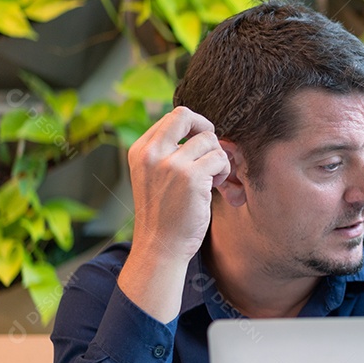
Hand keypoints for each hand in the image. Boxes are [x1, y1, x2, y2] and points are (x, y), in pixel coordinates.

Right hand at [127, 106, 230, 261]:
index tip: (198, 148)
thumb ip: (167, 152)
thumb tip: (200, 130)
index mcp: (140, 150)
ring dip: (217, 157)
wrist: (160, 247)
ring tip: (210, 178)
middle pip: (186, 115)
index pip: (172, 118)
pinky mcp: (191, 177)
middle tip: (210, 151)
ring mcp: (171, 164)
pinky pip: (220, 158)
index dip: (192, 129)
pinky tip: (213, 186)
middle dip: (206, 129)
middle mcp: (151, 153)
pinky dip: (223, 170)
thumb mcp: (153, 176)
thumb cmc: (163, 214)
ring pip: (209, 139)